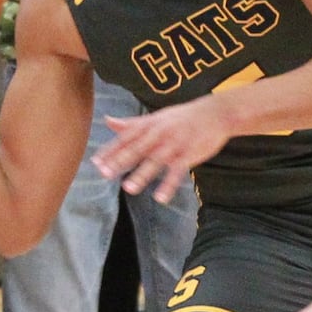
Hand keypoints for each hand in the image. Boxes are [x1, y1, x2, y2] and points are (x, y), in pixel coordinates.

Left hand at [94, 98, 232, 203]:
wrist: (215, 113)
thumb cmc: (182, 117)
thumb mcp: (156, 117)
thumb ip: (131, 123)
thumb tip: (107, 121)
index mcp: (150, 125)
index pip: (126, 138)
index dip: (111, 150)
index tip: (96, 162)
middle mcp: (160, 133)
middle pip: (138, 148)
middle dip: (121, 161)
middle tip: (105, 173)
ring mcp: (175, 143)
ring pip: (156, 160)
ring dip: (142, 174)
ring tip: (129, 188)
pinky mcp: (190, 154)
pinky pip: (178, 171)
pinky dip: (169, 184)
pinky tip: (160, 197)